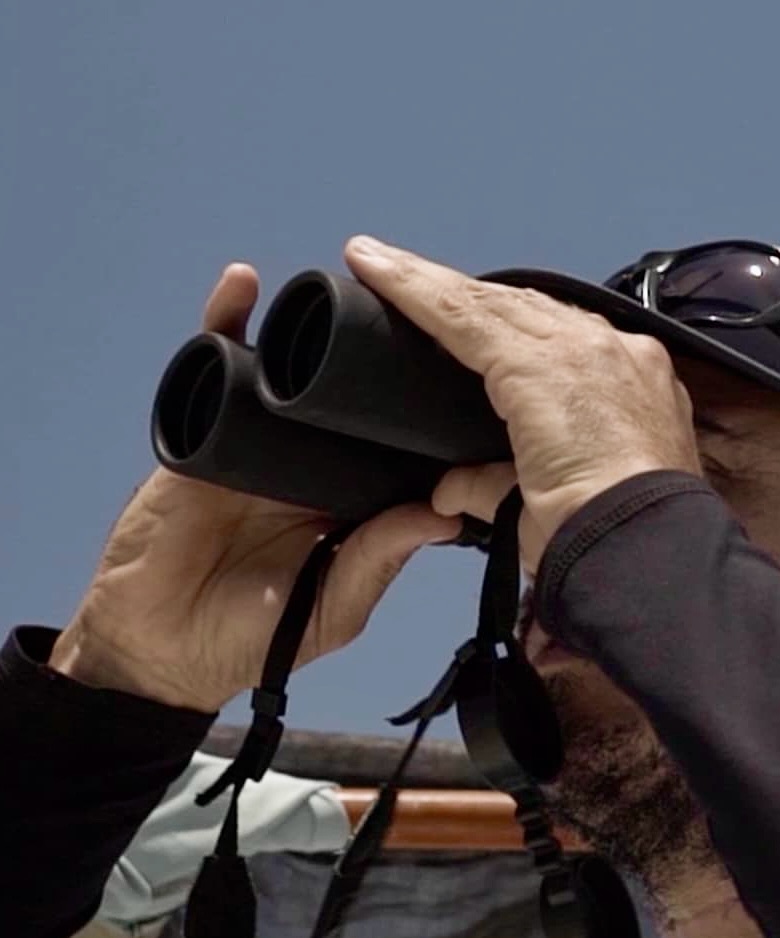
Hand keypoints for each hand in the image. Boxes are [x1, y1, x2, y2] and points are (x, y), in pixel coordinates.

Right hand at [50, 263, 463, 711]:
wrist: (162, 650)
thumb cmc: (252, 639)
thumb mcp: (334, 607)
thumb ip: (379, 559)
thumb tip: (443, 514)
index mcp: (351, 503)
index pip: (393, 447)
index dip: (420, 417)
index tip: (458, 376)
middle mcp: (310, 465)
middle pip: (346, 399)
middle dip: (371, 357)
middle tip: (405, 310)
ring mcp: (256, 445)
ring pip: (285, 373)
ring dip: (304, 328)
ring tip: (334, 287)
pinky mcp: (202, 434)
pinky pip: (214, 369)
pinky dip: (223, 324)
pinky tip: (242, 287)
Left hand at [343, 236, 702, 574]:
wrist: (643, 550)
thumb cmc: (614, 541)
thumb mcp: (550, 507)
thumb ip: (495, 488)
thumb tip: (449, 490)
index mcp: (634, 387)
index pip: (564, 341)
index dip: (513, 326)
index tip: (475, 320)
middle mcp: (616, 353)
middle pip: (525, 308)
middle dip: (467, 295)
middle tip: (406, 276)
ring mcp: (581, 348)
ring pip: (489, 302)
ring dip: (429, 283)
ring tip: (377, 263)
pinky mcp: (536, 360)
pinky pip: (460, 313)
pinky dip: (413, 290)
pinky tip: (376, 268)